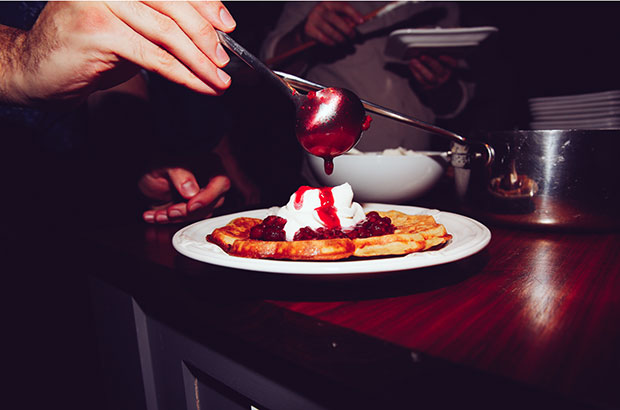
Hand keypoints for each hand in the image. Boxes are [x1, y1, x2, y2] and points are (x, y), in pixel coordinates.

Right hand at [2, 1, 235, 105]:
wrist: (36, 69)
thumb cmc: (87, 48)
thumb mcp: (132, 28)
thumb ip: (164, 24)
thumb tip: (210, 35)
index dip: (205, 4)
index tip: (226, 26)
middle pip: (174, 5)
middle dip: (206, 35)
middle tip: (224, 60)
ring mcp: (100, 1)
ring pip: (166, 32)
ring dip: (199, 60)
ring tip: (218, 78)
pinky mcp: (97, 31)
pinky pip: (153, 56)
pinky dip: (182, 74)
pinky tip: (199, 84)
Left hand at [139, 168, 229, 223]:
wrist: (148, 177)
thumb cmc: (159, 164)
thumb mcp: (164, 165)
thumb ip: (179, 174)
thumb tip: (191, 191)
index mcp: (210, 164)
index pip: (220, 183)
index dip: (208, 197)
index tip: (191, 206)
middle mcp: (211, 181)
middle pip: (212, 203)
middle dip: (190, 211)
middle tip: (171, 211)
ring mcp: (204, 197)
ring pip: (200, 214)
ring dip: (178, 218)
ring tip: (158, 214)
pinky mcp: (194, 209)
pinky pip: (188, 219)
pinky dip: (170, 220)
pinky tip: (155, 216)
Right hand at [303, 2, 363, 45]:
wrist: (307, 27)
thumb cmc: (326, 21)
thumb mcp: (336, 16)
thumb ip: (347, 20)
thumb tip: (360, 26)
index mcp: (329, 2)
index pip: (343, 6)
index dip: (354, 14)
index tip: (362, 21)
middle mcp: (320, 8)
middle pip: (336, 20)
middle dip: (347, 30)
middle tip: (353, 37)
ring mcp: (313, 18)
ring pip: (330, 31)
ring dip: (340, 39)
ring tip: (344, 42)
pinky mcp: (309, 29)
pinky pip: (323, 38)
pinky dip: (331, 43)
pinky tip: (335, 44)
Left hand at [408, 54, 457, 90]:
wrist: (440, 91)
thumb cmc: (440, 74)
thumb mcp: (444, 66)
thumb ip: (439, 59)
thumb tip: (429, 49)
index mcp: (449, 69)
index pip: (453, 64)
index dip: (448, 60)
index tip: (441, 56)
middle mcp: (443, 76)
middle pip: (438, 69)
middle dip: (430, 62)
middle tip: (422, 56)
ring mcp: (435, 83)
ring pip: (429, 76)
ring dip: (419, 68)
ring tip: (413, 61)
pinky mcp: (426, 87)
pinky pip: (420, 80)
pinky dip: (415, 73)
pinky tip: (412, 67)